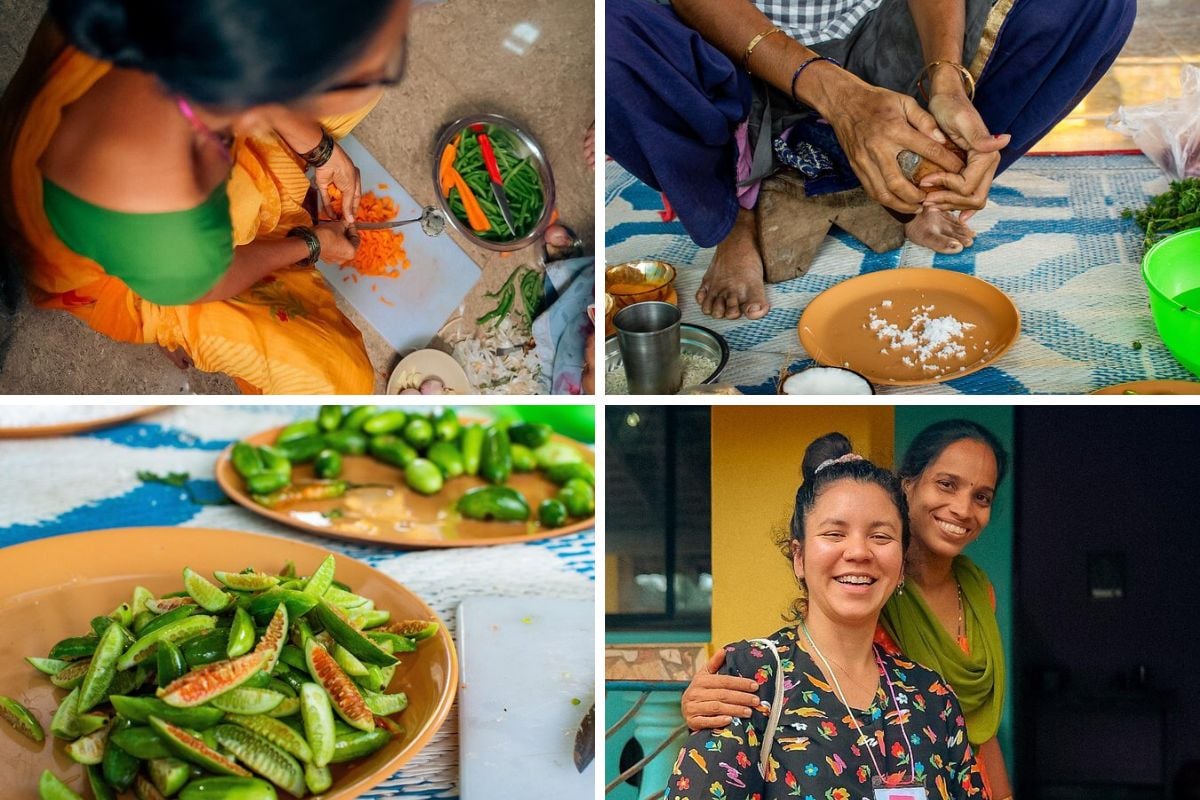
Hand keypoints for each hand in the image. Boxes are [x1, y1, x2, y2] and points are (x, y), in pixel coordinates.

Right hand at [313, 220, 357, 263]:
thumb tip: (347, 221)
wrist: (310, 242)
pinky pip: (332, 250)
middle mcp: (344, 259)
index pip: (356, 238)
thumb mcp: (338, 225)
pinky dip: (331, 243)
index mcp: (351, 252)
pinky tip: (327, 236)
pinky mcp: (325, 259)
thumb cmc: (326, 235)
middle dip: (345, 234)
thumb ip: (345, 224)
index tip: (349, 223)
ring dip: (338, 238)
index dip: (353, 228)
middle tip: (342, 225)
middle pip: (348, 244)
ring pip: (340, 247)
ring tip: (334, 230)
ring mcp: (334, 260)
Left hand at [315, 142, 361, 223]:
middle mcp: (344, 182)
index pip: (355, 197)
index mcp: (354, 180)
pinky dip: (327, 206)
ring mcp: (333, 184)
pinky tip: (329, 215)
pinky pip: (325, 198)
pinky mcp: (323, 185)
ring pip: (334, 199)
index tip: (352, 218)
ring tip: (336, 221)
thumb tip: (350, 219)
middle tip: (344, 222)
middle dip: (344, 210)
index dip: (354, 208)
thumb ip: (348, 205)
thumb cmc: (344, 171)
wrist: (328, 159)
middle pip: (345, 199)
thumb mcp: (350, 189)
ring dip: (335, 210)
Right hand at [680, 650, 759, 729]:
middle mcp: (695, 693)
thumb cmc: (700, 691)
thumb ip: (714, 664)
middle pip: (722, 694)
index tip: (755, 686)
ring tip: (749, 712)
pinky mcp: (691, 721)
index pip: (724, 680)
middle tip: (756, 701)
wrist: (686, 709)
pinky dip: (718, 721)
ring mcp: (692, 708)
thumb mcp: (705, 676)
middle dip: (741, 697)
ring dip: (734, 709)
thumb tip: (724, 650)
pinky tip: (730, 721)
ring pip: (716, 707)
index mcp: (700, 680)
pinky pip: (706, 721)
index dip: (740, 683)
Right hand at [823, 81, 965, 213]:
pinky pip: (871, 190)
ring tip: (916, 207)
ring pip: (883, 193)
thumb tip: (941, 140)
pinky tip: (898, 201)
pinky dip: (886, 200)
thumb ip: (925, 120)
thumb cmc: (877, 101)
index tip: (959, 172)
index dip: (946, 162)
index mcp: (895, 130)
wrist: (843, 102)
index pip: (926, 150)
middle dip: (917, 197)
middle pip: (899, 184)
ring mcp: (865, 161)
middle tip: (931, 199)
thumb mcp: (904, 101)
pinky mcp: (857, 167)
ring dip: (901, 204)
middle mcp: (879, 149)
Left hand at [920, 91, 1010, 221]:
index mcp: (987, 155)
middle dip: (949, 202)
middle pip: (974, 199)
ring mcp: (981, 169)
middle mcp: (988, 165)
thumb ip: (980, 136)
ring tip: (927, 203)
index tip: (924, 180)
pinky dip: (953, 202)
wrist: (947, 99)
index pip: (968, 186)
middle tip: (925, 201)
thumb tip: (1005, 140)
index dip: (945, 187)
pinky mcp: (971, 170)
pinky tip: (940, 206)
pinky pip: (967, 194)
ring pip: (971, 200)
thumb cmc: (951, 107)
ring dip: (949, 205)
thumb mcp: (961, 120)